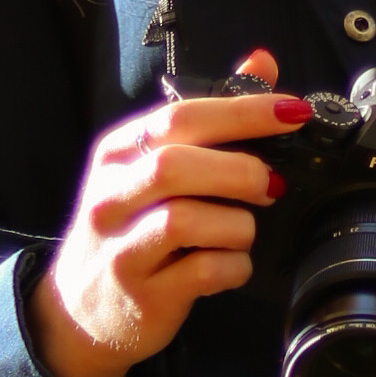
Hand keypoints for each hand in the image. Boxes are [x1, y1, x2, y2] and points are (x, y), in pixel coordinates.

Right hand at [31, 48, 302, 376]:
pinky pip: (202, 272)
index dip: (243, 111)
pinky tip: (231, 265)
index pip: (179, 117)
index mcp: (118, 153)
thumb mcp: (155, 167)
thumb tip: (261, 64)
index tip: (293, 111)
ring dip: (238, 225)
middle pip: (177, 165)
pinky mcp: (143, 295)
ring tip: (242, 231)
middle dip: (240, 170)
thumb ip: (209, 117)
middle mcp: (111, 197)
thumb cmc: (130, 230)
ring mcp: (122, 248)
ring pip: (188, 220)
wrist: (82, 312)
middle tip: (272, 184)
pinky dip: (233, 266)